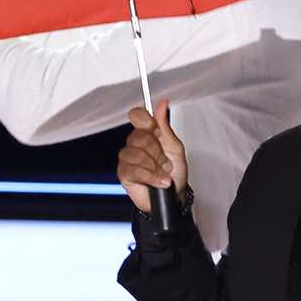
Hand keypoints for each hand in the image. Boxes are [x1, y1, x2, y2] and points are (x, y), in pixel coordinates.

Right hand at [117, 100, 188, 214]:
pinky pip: (134, 169)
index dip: (145, 120)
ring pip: (135, 154)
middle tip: (166, 162)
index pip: (137, 115)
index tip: (155, 129)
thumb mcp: (175, 148)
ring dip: (155, 166)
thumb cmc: (175, 173)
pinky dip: (150, 176)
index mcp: (148, 133)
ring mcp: (127, 159)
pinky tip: (159, 182)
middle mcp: (135, 144)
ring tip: (164, 174)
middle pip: (138, 136)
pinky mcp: (124, 174)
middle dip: (157, 152)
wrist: (174, 197)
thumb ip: (165, 127)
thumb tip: (162, 103)